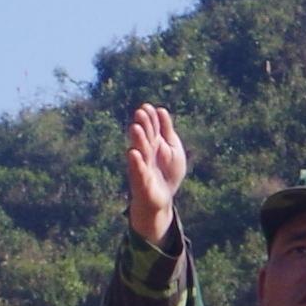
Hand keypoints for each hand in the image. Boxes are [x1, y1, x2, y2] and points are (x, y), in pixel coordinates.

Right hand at [124, 105, 187, 246]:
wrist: (163, 198)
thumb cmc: (167, 172)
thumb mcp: (173, 148)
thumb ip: (166, 131)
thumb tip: (161, 109)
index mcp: (154, 145)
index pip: (151, 129)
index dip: (149, 119)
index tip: (147, 106)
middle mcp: (146, 154)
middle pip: (145, 138)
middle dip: (143, 126)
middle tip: (140, 112)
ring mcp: (143, 167)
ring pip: (140, 152)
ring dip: (137, 140)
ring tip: (135, 128)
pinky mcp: (141, 181)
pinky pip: (138, 171)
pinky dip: (136, 163)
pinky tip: (133, 153)